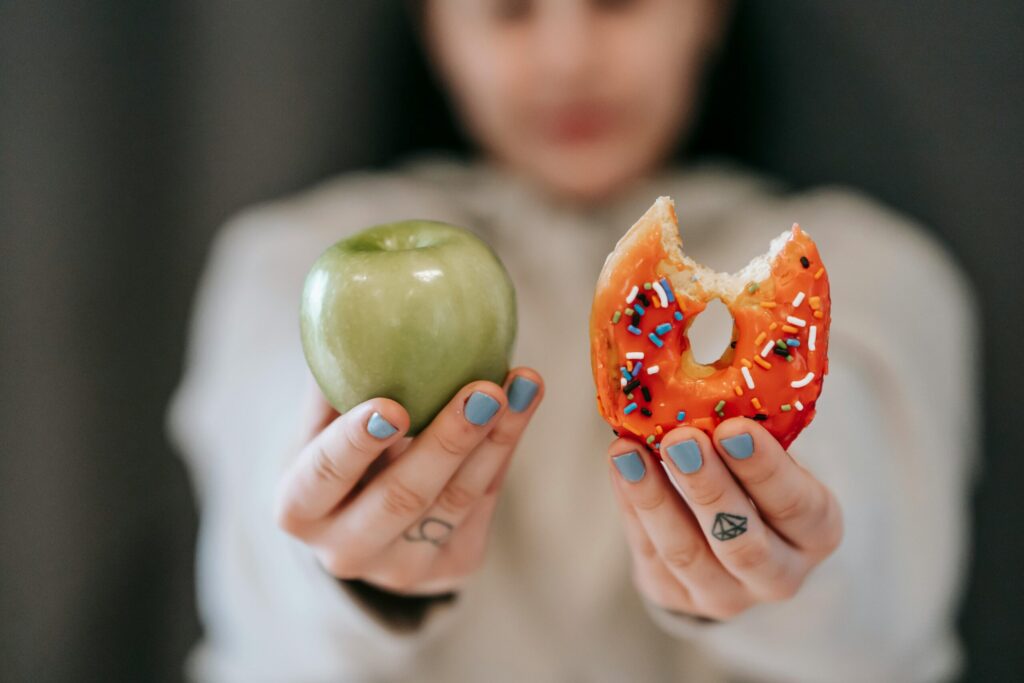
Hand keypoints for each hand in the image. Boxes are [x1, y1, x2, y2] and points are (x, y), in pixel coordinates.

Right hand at [276, 368, 542, 594]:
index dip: (355, 443)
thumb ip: (334, 378)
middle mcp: (345, 551)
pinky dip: (505, 448)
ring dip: (495, 438)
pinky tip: (523, 403)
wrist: (365, 523)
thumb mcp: (319, 423)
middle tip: (484, 389)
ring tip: (522, 384)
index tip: (391, 406)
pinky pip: (484, 503)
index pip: (323, 477)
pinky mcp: (453, 567)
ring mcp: (402, 569)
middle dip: (448, 442)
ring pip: (456, 501)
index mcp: (299, 509)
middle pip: (402, 497)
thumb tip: (355, 304)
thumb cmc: (337, 451)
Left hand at [608, 418, 842, 619]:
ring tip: (628, 451)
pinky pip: (649, 551)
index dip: (765, 469)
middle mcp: (779, 575)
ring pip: (687, 553)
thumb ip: (749, 432)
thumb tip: (706, 374)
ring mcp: (725, 596)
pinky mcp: (674, 598)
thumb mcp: (771, 457)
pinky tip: (620, 465)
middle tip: (680, 439)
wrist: (731, 540)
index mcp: (816, 532)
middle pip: (742, 541)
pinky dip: (631, 505)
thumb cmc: (755, 478)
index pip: (797, 505)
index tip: (733, 428)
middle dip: (708, 487)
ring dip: (654, 498)